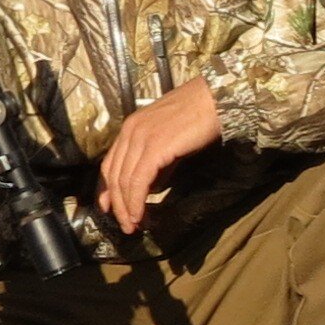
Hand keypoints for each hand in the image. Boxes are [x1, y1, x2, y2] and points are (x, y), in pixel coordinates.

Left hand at [98, 78, 220, 232]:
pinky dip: (137, 201)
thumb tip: (152, 186)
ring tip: (133, 225)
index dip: (107, 189)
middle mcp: (130, 131)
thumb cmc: (200, 117)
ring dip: (126, 207)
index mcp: (131, 127)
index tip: (110, 209)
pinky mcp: (154, 148)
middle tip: (126, 225)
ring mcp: (140, 138)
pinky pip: (138, 181)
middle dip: (117, 204)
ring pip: (123, 181)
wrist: (217, 100)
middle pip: (113, 175)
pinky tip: (140, 214)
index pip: (109, 163)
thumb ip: (158, 161)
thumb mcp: (170, 139)